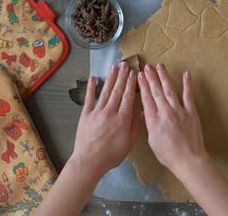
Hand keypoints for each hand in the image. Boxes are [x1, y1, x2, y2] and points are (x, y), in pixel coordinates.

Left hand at [71, 62, 139, 177]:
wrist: (89, 161)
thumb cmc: (111, 156)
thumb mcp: (129, 143)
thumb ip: (135, 126)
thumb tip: (141, 111)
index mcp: (123, 119)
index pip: (128, 97)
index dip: (132, 84)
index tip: (134, 73)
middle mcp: (110, 112)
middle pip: (118, 91)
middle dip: (122, 76)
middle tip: (126, 65)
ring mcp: (97, 112)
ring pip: (106, 91)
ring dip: (111, 78)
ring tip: (115, 67)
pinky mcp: (86, 115)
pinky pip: (89, 98)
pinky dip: (91, 88)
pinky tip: (94, 78)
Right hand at [138, 63, 206, 173]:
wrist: (188, 159)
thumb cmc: (168, 155)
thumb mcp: (152, 141)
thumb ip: (148, 125)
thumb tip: (145, 113)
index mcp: (153, 120)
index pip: (146, 99)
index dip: (142, 86)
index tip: (139, 76)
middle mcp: (165, 112)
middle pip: (156, 91)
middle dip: (151, 77)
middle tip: (147, 66)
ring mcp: (179, 111)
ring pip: (170, 90)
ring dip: (164, 77)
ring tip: (160, 66)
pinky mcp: (191, 112)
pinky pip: (189, 95)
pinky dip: (187, 84)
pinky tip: (186, 74)